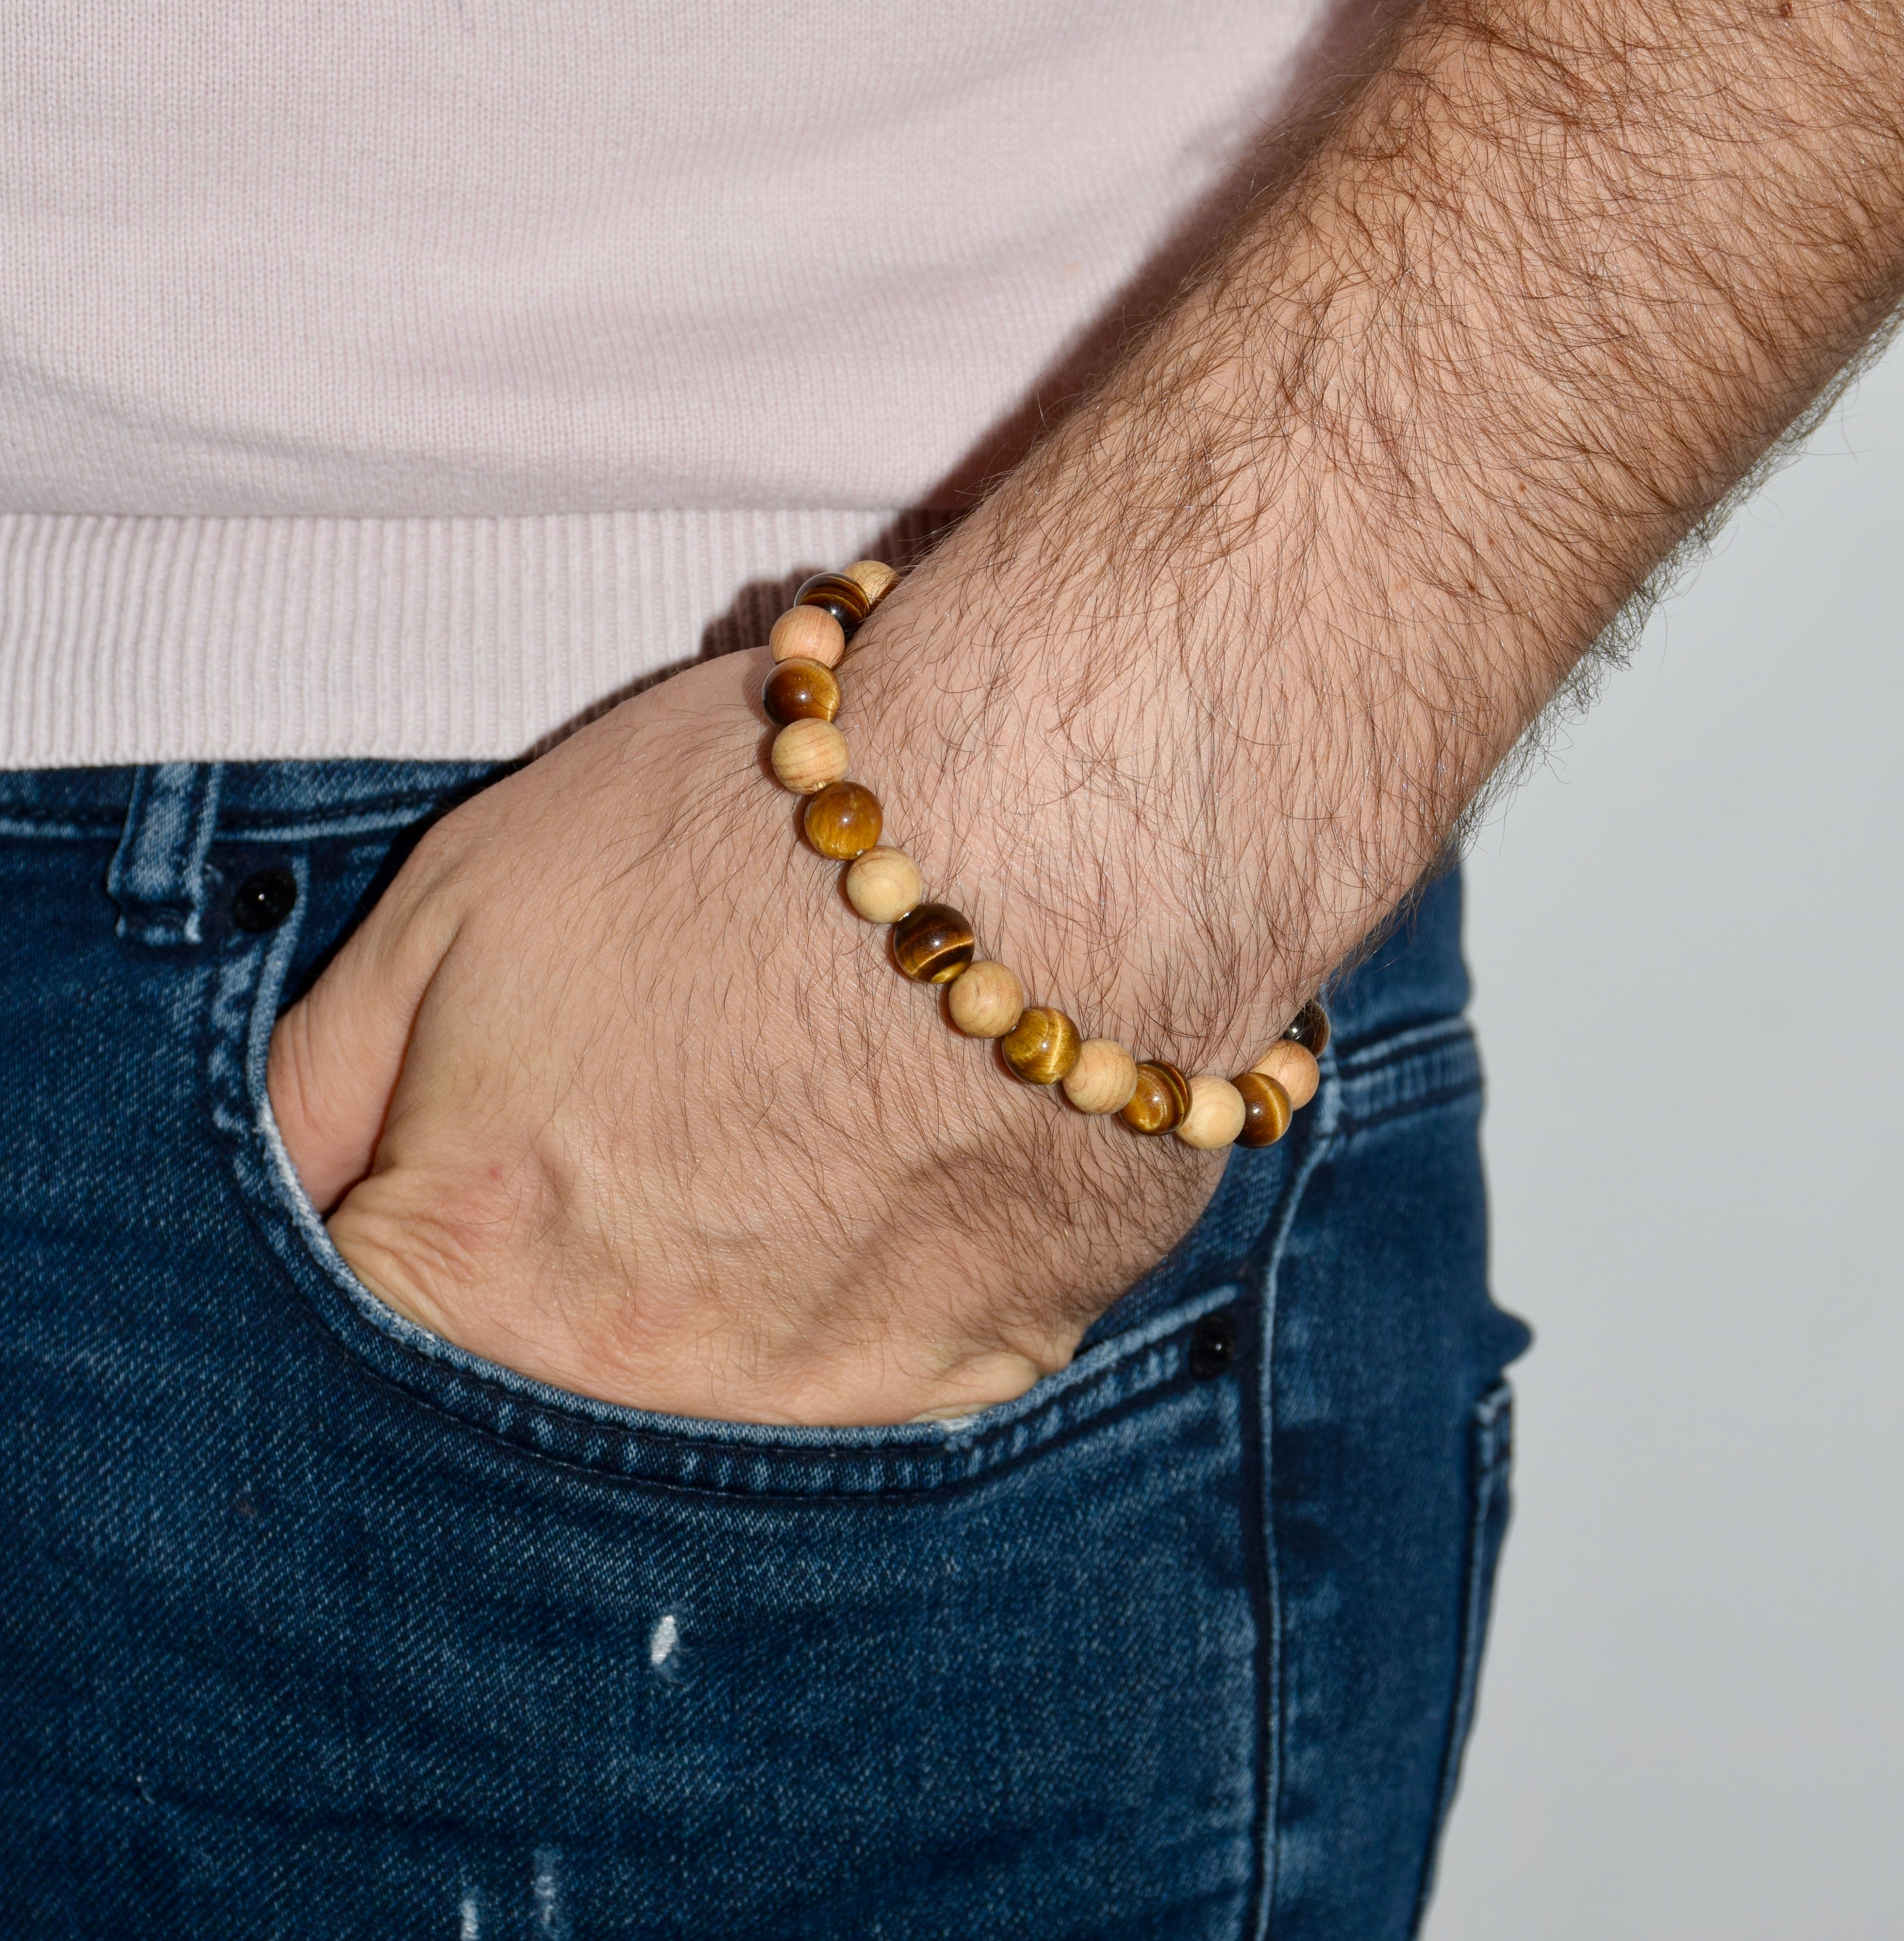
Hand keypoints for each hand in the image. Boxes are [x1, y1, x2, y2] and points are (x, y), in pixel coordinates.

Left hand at [266, 648, 1219, 1424]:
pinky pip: (891, 1373)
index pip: (372, 1335)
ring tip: (795, 1123)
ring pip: (727, 1393)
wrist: (1043, 819)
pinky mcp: (985, 1373)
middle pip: (551, 1391)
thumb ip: (316, 1085)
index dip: (416, 1222)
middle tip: (663, 1124)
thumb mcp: (451, 907)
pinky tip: (905, 1168)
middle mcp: (644, 1387)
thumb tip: (274, 1199)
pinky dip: (881, 1289)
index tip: (484, 1146)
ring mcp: (826, 1402)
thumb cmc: (738, 836)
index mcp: (480, 1279)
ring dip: (735, 1283)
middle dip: (573, 1270)